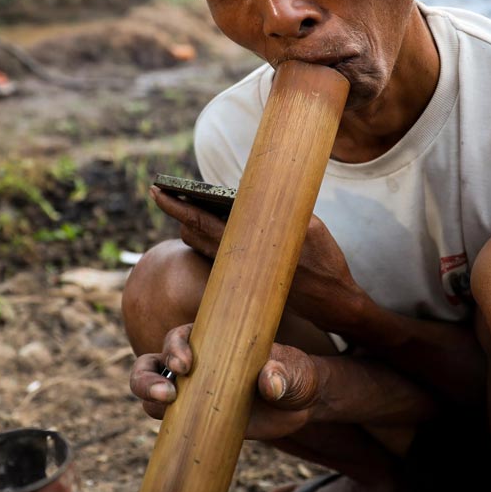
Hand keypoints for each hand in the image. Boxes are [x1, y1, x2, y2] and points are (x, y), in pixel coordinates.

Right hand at [129, 324, 322, 440]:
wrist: (297, 402)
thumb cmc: (296, 375)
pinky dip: (163, 424)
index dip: (175, 347)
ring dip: (149, 399)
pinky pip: (168, 421)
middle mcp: (194, 364)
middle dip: (147, 377)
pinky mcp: (195, 419)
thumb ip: (283, 373)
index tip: (186, 363)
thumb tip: (269, 382)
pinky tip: (176, 431)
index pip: (179, 337)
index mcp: (211, 340)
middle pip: (151, 365)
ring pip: (151, 393)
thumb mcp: (295, 372)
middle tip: (169, 391)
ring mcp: (191, 392)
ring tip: (167, 407)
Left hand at [149, 186, 369, 332]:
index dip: (176, 205)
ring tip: (191, 208)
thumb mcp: (308, 225)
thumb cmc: (324, 259)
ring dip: (194, 227)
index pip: (200, 220)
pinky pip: (215, 257)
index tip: (157, 189)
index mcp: (249, 243)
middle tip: (166, 194)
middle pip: (192, 234)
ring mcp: (237, 275)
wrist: (333, 302)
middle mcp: (237, 262)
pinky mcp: (242, 283)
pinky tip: (215, 228)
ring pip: (201, 247)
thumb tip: (245, 195)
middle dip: (180, 214)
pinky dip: (210, 240)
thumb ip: (277, 208)